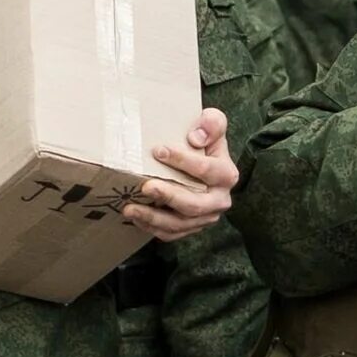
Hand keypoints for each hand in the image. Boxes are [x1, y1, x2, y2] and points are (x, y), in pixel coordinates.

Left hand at [125, 108, 238, 241]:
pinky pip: (171, 234)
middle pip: (194, 204)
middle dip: (169, 196)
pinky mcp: (191, 227)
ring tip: (129, 208)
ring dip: (153, 218)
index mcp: (226, 175)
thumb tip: (195, 137)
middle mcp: (219, 200)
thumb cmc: (203, 143)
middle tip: (146, 186)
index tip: (158, 150)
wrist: (201, 165)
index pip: (207, 170)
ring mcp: (205, 217)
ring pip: (180, 224)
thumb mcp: (213, 124)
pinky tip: (135, 218)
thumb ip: (212, 123)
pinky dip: (151, 228)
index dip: (183, 160)